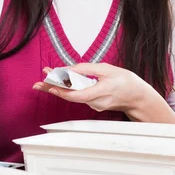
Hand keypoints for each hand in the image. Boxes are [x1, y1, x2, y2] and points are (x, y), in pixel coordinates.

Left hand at [32, 63, 154, 115]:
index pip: (78, 95)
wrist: (137, 96)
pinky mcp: (93, 105)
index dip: (63, 91)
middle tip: (37, 84)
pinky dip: (69, 89)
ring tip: (45, 78)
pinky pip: (78, 96)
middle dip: (53, 88)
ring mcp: (94, 105)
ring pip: (73, 96)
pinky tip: (59, 82)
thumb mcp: (107, 69)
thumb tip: (69, 70)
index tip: (51, 85)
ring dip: (59, 87)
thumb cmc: (125, 81)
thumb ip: (87, 70)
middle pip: (71, 97)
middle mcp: (96, 102)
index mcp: (102, 91)